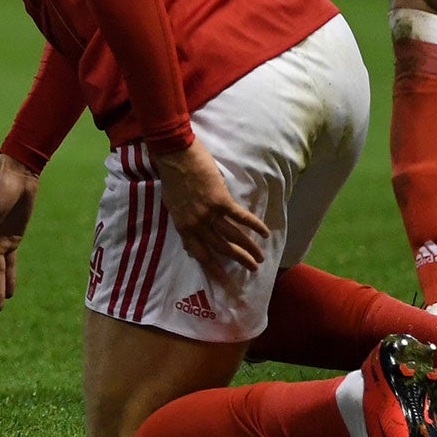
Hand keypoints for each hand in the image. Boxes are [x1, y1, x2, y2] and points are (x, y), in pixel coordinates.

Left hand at [152, 140, 270, 284]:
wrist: (173, 154)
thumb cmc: (171, 178)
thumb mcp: (171, 205)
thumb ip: (182, 223)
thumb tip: (188, 242)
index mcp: (183, 226)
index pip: (200, 253)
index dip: (213, 268)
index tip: (225, 281)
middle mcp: (197, 224)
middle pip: (221, 248)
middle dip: (238, 260)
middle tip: (252, 270)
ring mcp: (209, 213)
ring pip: (233, 236)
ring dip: (249, 248)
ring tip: (260, 257)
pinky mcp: (221, 201)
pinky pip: (241, 217)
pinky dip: (254, 225)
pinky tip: (265, 233)